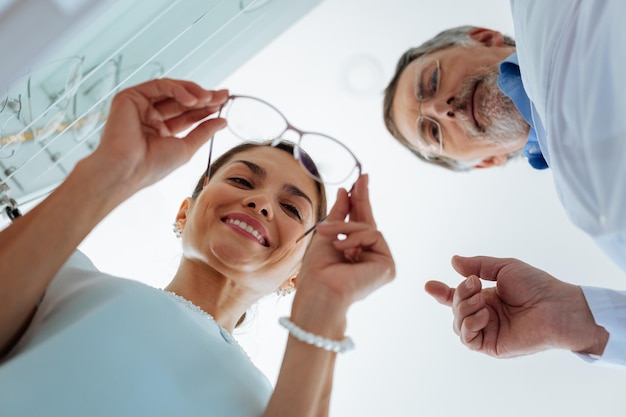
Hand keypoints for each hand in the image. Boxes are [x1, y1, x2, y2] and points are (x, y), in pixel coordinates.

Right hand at [92, 78, 227, 193]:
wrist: (128, 170)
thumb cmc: (153, 165)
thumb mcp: (186, 147)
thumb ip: (204, 131)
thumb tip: (223, 120)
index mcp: (160, 130)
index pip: (187, 114)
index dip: (206, 107)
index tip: (224, 101)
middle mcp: (149, 116)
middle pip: (181, 100)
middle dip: (204, 96)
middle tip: (224, 95)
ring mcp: (139, 105)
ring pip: (171, 89)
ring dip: (193, 92)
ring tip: (210, 99)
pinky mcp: (129, 97)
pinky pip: (159, 86)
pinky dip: (178, 90)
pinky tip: (193, 100)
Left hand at [295, 175, 395, 313]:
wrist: (320, 292)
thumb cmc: (317, 272)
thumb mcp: (326, 235)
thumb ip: (338, 214)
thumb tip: (346, 191)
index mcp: (353, 253)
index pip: (358, 224)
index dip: (359, 202)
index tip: (358, 181)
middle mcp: (368, 258)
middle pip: (368, 223)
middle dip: (363, 199)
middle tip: (363, 177)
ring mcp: (379, 262)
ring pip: (369, 228)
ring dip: (345, 227)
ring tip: (326, 234)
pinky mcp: (387, 266)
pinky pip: (375, 236)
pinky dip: (356, 238)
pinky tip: (342, 247)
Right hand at [425, 255, 607, 357]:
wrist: (557, 307)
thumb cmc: (537, 286)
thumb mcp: (504, 268)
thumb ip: (477, 265)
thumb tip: (453, 261)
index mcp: (487, 298)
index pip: (457, 297)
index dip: (442, 293)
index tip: (429, 285)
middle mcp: (485, 315)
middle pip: (454, 308)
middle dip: (459, 294)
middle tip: (475, 283)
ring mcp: (488, 331)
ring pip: (457, 324)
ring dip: (463, 309)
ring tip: (481, 299)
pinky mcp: (492, 345)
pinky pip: (468, 339)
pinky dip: (469, 325)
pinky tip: (483, 315)